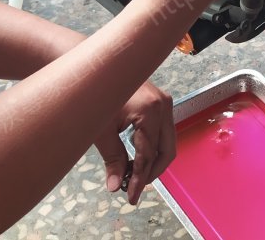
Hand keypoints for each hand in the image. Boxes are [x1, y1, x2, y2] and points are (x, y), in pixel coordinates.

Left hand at [93, 81, 174, 204]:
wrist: (98, 69)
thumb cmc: (96, 95)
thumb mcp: (101, 131)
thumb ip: (112, 159)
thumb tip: (115, 186)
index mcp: (150, 111)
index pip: (148, 154)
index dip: (139, 178)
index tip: (131, 195)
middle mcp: (163, 106)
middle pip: (167, 151)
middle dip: (151, 173)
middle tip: (134, 189)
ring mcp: (165, 103)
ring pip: (168, 143)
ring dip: (153, 162)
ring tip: (134, 176)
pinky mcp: (161, 103)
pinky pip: (163, 133)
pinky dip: (153, 148)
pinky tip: (137, 158)